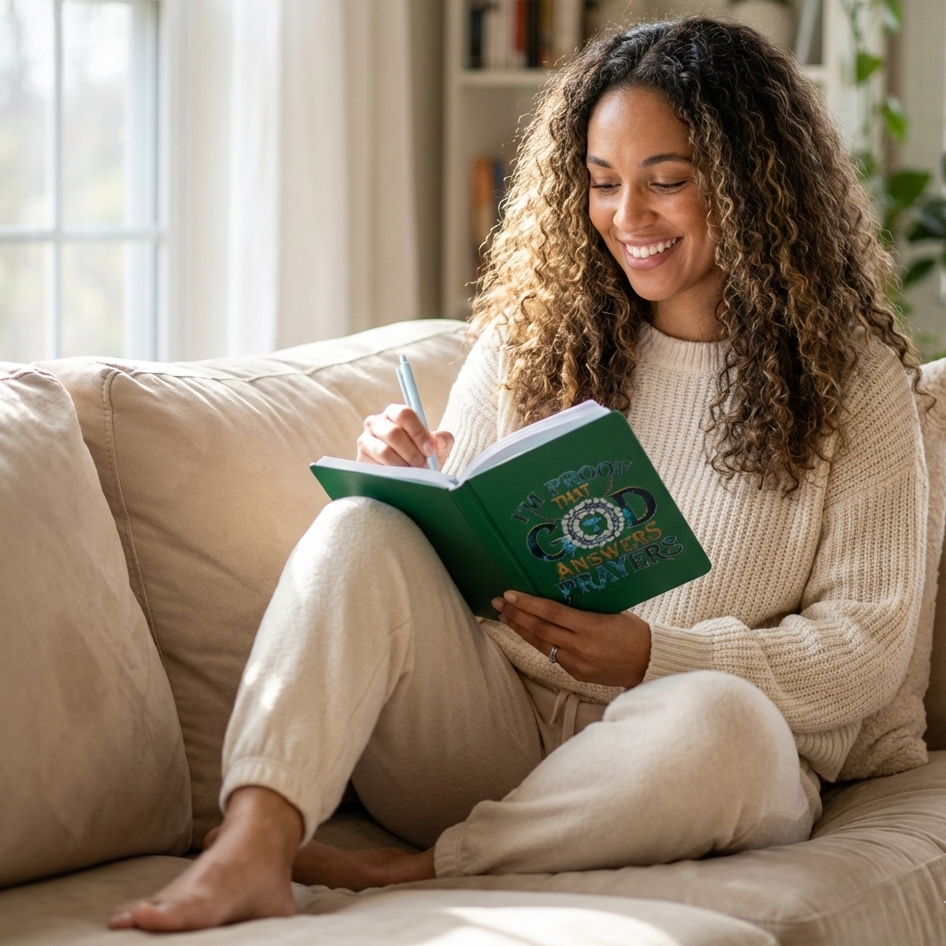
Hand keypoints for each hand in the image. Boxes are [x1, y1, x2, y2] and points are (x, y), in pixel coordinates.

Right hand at [356, 404, 454, 467]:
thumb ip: (442, 440)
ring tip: (415, 475)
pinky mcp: (360, 460)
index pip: (404, 414)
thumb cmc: (421, 455)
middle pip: (394, 433)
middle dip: (412, 453)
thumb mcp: (435, 447)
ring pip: (384, 452)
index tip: (431, 450)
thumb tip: (440, 441)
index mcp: (395, 413)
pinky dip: (391, 475)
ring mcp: (365, 441)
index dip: (419, 432)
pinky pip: (375, 468)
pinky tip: (400, 479)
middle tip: (424, 467)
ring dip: (403, 466)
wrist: (405, 475)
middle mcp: (376, 423)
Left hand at [492, 590, 651, 688]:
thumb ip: (584, 609)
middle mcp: (580, 647)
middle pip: (540, 629)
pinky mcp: (577, 675)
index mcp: (591, 627)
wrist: (650, 664)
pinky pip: (552, 655)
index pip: (551, 613)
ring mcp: (577, 663)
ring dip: (520, 629)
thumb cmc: (634, 632)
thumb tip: (556, 596)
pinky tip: (526, 633)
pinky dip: (537, 642)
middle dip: (516, 615)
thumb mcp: (611, 613)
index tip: (510, 594)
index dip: (528, 604)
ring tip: (505, 617)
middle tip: (498, 603)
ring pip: (541, 644)